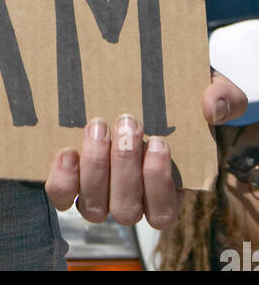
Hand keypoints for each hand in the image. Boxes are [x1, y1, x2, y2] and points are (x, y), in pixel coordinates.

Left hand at [45, 68, 247, 226]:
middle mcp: (129, 198)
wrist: (135, 73)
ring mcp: (96, 191)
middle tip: (128, 123)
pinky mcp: (67, 178)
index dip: (157, 184)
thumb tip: (212, 109)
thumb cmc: (176, 91)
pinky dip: (63, 179)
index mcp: (165, 190)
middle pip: (126, 209)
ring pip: (93, 206)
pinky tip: (68, 150)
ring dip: (96, 168)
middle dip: (125, 168)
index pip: (162, 212)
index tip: (158, 143)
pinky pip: (61, 195)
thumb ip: (223, 97)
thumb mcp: (209, 87)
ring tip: (99, 127)